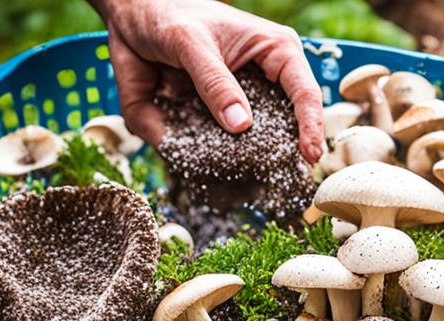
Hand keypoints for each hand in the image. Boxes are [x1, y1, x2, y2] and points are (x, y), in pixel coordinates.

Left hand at [91, 0, 324, 164]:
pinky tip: (201, 167)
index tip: (309, 155)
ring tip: (242, 180)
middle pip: (283, 123)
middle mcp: (260, 81)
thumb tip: (241, 125)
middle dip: (279, 152)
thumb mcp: (191, 43)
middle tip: (284, 181)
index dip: (310, 126)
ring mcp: (235, 104)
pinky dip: (205, 159)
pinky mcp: (209, 119)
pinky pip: (212, 147)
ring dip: (239, 161)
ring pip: (247, 142)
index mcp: (273, 52)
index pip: (303, 92)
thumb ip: (214, 82)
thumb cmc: (169, 14)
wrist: (133, 16)